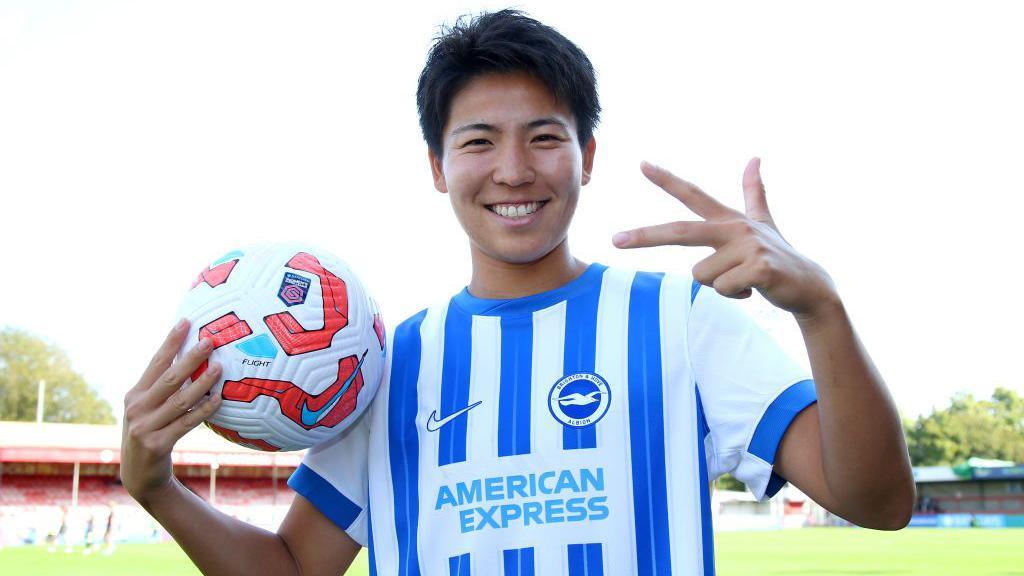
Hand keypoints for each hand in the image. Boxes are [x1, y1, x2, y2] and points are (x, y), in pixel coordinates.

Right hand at [121, 320, 221, 503]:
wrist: (139, 475)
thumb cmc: (151, 432)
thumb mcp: (148, 408)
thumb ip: (161, 388)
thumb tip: (188, 358)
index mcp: (135, 394)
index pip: (155, 363)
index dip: (171, 342)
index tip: (186, 321)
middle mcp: (137, 407)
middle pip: (169, 378)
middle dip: (190, 358)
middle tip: (210, 341)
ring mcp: (145, 427)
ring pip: (180, 400)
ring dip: (202, 383)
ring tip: (220, 368)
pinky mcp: (157, 445)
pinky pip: (186, 423)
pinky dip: (203, 410)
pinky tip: (218, 399)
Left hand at [613, 158, 837, 318]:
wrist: (810, 286)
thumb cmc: (778, 256)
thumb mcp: (764, 222)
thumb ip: (754, 192)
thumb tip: (755, 158)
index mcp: (730, 219)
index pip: (693, 194)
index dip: (667, 179)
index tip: (641, 164)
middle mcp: (735, 228)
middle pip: (680, 232)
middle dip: (645, 236)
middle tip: (614, 240)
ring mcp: (748, 246)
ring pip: (701, 275)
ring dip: (720, 285)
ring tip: (744, 279)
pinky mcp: (758, 268)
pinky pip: (722, 288)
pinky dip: (735, 295)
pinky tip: (754, 288)